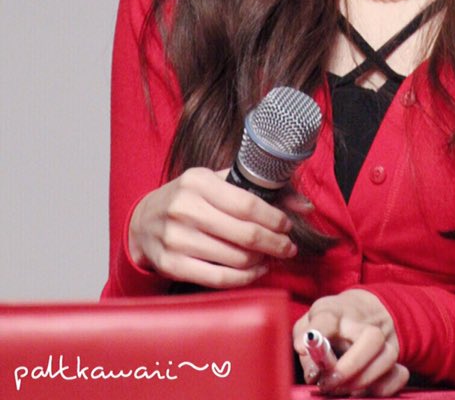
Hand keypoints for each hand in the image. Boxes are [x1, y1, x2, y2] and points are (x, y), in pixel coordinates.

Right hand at [128, 167, 297, 287]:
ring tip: (272, 257)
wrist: (144, 220)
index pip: (248, 204)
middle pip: (244, 234)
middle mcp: (184, 209)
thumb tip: (305, 206)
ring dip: (261, 261)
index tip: (287, 226)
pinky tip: (255, 270)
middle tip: (288, 247)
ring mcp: (175, 239)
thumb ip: (261, 189)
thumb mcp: (218, 182)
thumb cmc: (190, 198)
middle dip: (274, 243)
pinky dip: (244, 278)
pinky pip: (218, 279)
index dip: (274, 219)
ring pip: (234, 259)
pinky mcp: (171, 265)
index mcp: (198, 181)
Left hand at [294, 289, 408, 396]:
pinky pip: (400, 374)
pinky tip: (364, 391)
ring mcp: (385, 338)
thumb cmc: (331, 322)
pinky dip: (384, 388)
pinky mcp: (396, 355)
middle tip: (330, 382)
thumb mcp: (310, 323)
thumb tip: (306, 354)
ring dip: (363, 381)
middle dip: (351, 367)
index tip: (304, 346)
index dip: (318, 331)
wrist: (364, 310)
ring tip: (342, 389)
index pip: (328, 316)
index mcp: (337, 311)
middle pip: (372, 338)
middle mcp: (365, 322)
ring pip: (387, 358)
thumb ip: (303, 338)